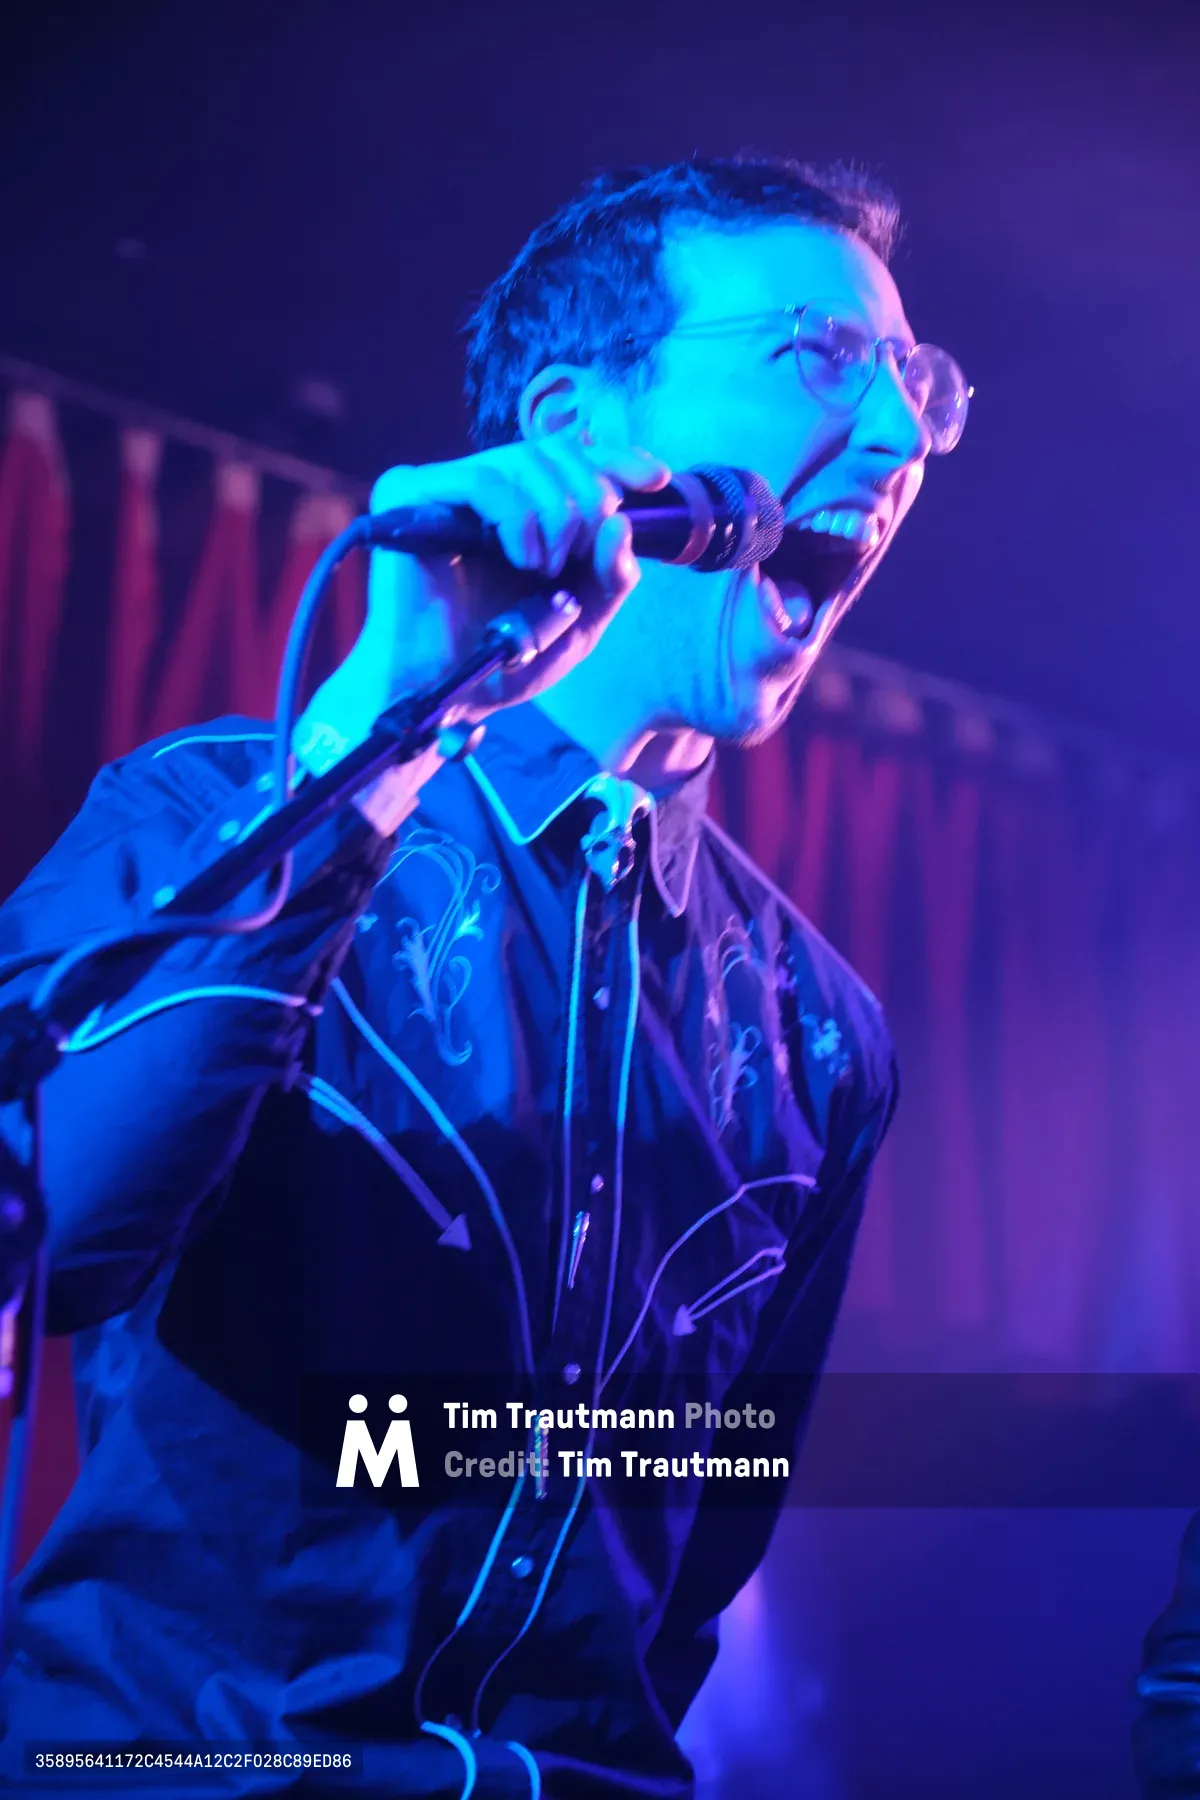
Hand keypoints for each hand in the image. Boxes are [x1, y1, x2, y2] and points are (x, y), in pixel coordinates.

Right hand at [306, 436, 670, 748]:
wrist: (441, 695)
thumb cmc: (501, 662)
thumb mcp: (579, 622)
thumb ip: (611, 576)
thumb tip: (621, 522)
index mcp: (522, 510)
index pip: (574, 457)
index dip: (617, 460)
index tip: (656, 481)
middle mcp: (483, 490)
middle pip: (555, 450)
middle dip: (587, 499)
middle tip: (581, 555)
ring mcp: (444, 489)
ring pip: (523, 460)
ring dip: (554, 515)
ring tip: (546, 569)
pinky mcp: (409, 495)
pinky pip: (481, 480)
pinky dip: (516, 518)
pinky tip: (523, 558)